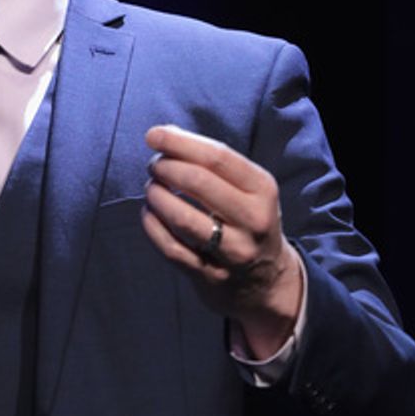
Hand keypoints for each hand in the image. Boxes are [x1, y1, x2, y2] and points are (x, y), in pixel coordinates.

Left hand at [142, 123, 303, 358]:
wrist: (266, 281)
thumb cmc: (247, 221)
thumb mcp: (248, 190)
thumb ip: (212, 164)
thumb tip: (163, 134)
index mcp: (263, 190)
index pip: (217, 157)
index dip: (180, 143)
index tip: (153, 135)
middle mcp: (252, 220)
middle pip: (199, 182)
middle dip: (166, 167)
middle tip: (153, 165)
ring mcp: (233, 252)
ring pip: (182, 218)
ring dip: (157, 196)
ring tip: (152, 188)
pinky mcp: (211, 277)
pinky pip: (171, 248)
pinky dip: (152, 227)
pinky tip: (149, 213)